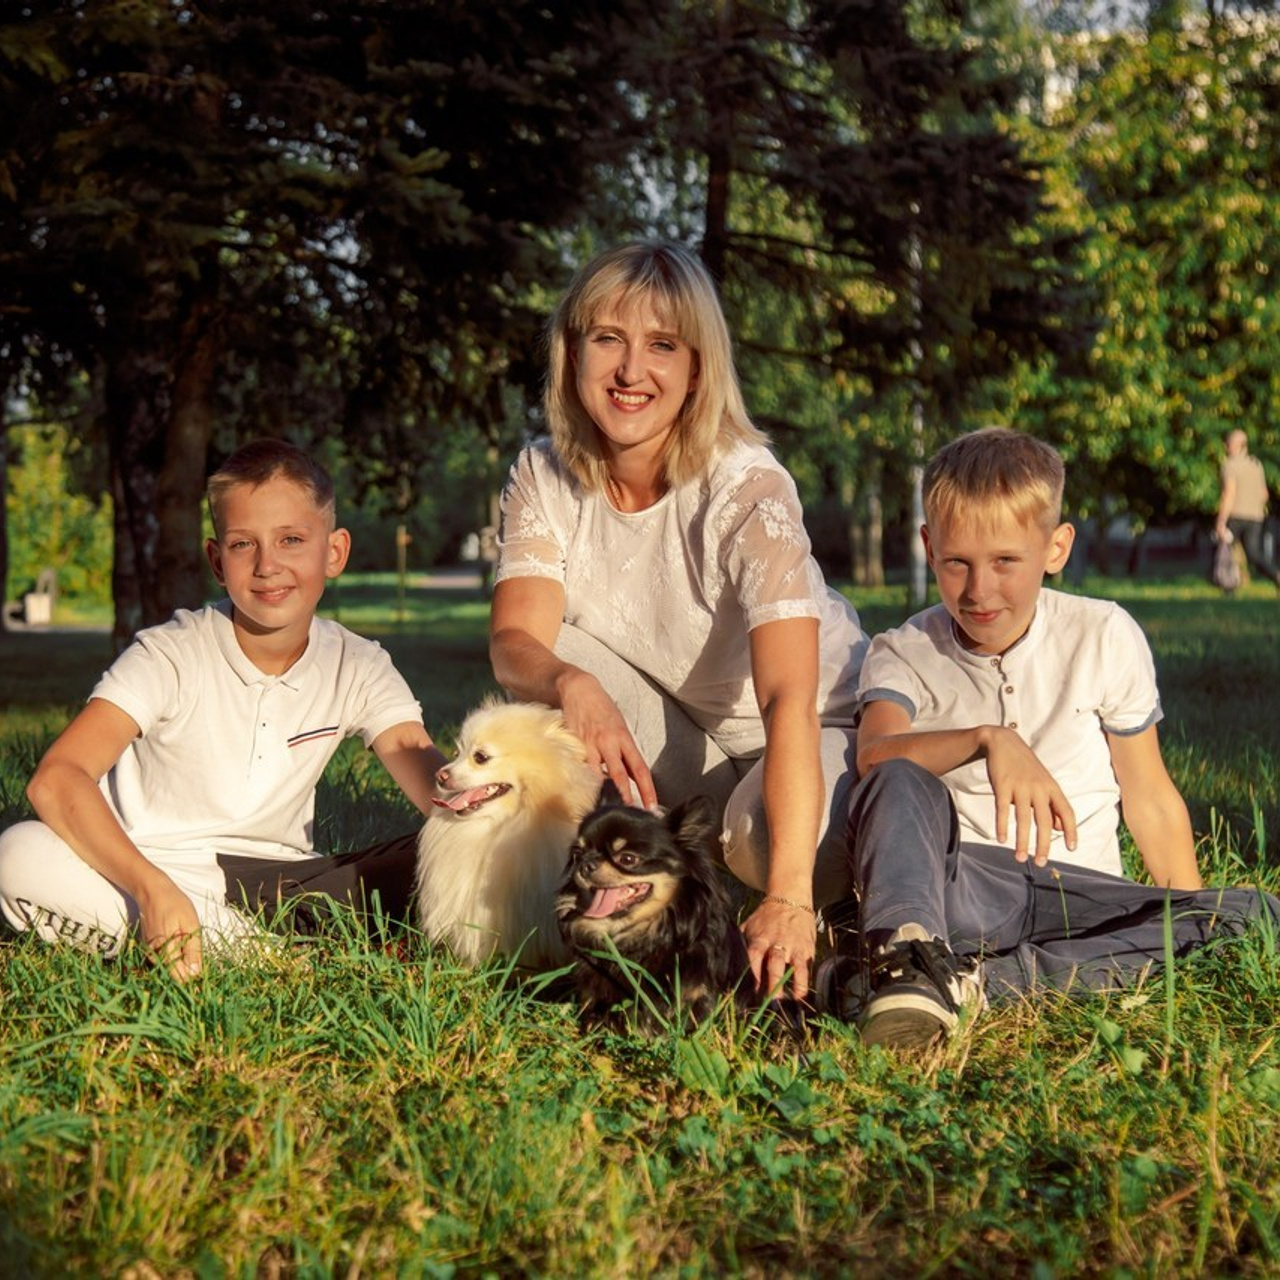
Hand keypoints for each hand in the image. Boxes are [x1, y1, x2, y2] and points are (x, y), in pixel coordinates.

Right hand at [136, 878, 203, 981]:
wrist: (153, 892)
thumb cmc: (175, 905)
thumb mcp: (191, 925)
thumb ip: (192, 950)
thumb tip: (195, 973)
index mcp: (165, 950)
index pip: (178, 977)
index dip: (192, 979)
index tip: (203, 978)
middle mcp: (154, 955)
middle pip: (173, 974)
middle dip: (188, 971)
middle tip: (198, 959)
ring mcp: (149, 952)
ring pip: (169, 967)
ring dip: (181, 963)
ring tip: (190, 948)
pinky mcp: (148, 948)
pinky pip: (164, 958)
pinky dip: (174, 956)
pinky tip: (181, 944)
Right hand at [558, 668, 656, 807]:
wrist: (579, 689)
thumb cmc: (601, 709)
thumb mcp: (619, 726)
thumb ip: (624, 750)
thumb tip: (631, 774)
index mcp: (624, 738)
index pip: (640, 768)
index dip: (647, 789)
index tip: (652, 805)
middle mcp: (610, 742)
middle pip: (622, 775)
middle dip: (628, 796)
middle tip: (634, 814)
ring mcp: (591, 744)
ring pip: (599, 775)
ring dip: (605, 793)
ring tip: (608, 810)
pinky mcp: (576, 745)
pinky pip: (582, 767)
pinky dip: (586, 780)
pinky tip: (587, 791)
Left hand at [742, 897, 815, 1001]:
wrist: (791, 899)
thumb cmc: (766, 916)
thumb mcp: (750, 925)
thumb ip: (740, 942)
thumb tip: (724, 960)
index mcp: (760, 938)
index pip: (754, 956)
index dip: (752, 973)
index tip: (751, 990)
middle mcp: (777, 942)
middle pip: (775, 963)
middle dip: (773, 982)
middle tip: (771, 1000)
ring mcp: (794, 946)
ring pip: (795, 966)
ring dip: (793, 983)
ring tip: (792, 1000)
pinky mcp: (807, 948)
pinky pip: (807, 966)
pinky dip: (805, 980)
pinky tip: (802, 994)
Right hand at [983, 726, 1077, 865]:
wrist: (1003, 742)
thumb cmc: (1025, 766)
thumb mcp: (1044, 782)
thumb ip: (1052, 804)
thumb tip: (1060, 829)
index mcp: (1052, 788)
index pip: (1067, 812)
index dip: (1071, 830)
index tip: (1071, 848)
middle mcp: (1039, 788)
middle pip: (1044, 820)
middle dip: (1043, 844)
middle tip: (1041, 862)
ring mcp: (1020, 786)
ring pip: (1023, 819)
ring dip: (1022, 840)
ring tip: (1019, 857)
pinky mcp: (1002, 785)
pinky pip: (1002, 809)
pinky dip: (1002, 825)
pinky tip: (1001, 839)